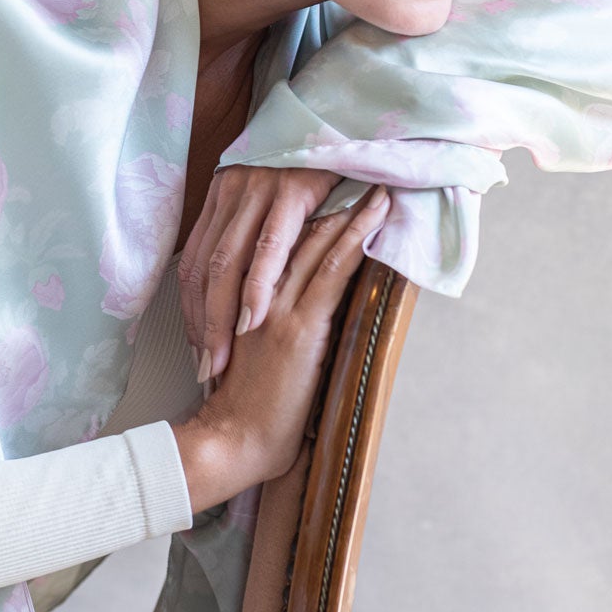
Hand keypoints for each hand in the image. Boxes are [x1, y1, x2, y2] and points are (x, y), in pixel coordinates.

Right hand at [172, 184, 389, 512]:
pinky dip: (356, 237)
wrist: (234, 441)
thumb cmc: (245, 411)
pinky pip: (333, 269)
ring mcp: (278, 307)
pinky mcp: (300, 325)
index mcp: (244, 301)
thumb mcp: (251, 358)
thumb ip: (267, 328)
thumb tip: (298, 312)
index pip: (274, 245)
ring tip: (377, 184)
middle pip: (295, 235)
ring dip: (351, 211)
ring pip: (317, 243)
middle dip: (327, 200)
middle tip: (356, 171)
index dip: (301, 216)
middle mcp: (258, 295)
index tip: (327, 190)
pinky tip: (375, 215)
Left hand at [177, 164, 345, 383]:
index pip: (192, 263)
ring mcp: (259, 189)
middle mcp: (231, 191)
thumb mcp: (271, 197)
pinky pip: (270, 246)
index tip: (194, 348)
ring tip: (224, 356)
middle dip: (201, 324)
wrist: (342, 116)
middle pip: (203, 269)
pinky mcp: (292, 189)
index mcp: (222, 196)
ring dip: (223, 315)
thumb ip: (251, 231)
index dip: (190, 309)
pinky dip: (259, 286)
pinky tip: (256, 319)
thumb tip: (237, 283)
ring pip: (228, 262)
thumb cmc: (314, 163)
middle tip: (205, 368)